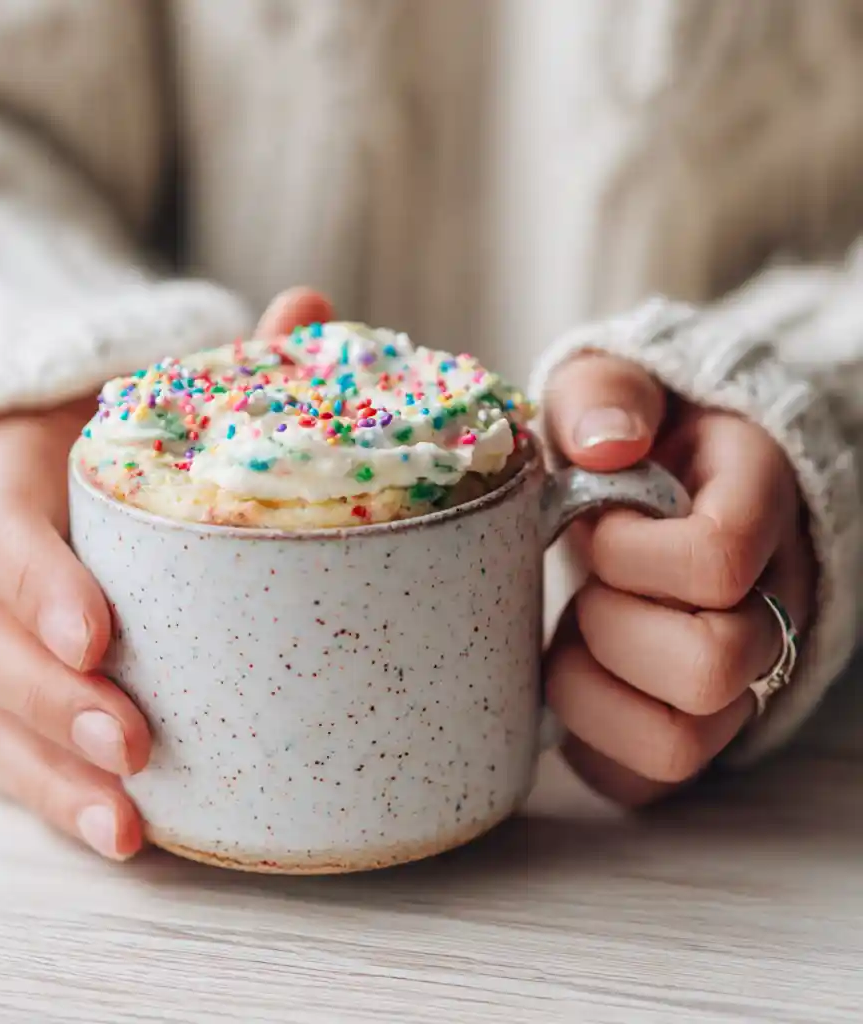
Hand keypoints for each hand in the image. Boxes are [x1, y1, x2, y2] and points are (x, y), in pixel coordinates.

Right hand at [0, 287, 333, 858]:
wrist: (24, 460)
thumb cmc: (97, 430)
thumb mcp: (144, 384)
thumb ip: (222, 359)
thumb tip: (312, 309)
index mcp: (1, 473)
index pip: (2, 529)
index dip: (39, 583)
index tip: (100, 634)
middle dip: (49, 699)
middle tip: (130, 742)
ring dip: (47, 772)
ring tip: (126, 824)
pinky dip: (49, 794)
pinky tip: (118, 831)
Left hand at [542, 353, 815, 805]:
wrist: (661, 485)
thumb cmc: (632, 440)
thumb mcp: (613, 387)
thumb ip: (606, 394)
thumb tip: (606, 445)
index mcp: (759, 508)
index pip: (717, 558)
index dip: (630, 548)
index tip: (595, 516)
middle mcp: (768, 605)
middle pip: (712, 665)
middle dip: (612, 623)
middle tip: (585, 582)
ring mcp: (735, 679)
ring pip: (681, 742)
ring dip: (591, 689)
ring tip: (573, 630)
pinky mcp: (685, 725)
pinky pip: (640, 779)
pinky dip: (586, 740)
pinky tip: (569, 674)